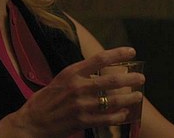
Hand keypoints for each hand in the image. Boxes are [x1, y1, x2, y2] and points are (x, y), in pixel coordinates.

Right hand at [0, 46, 144, 137]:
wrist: (32, 122)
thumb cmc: (45, 100)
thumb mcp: (60, 80)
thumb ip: (78, 76)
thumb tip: (97, 72)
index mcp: (71, 72)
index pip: (100, 59)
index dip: (118, 53)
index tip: (131, 51)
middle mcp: (77, 87)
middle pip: (111, 80)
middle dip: (130, 78)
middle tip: (141, 78)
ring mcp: (80, 105)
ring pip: (112, 100)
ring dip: (128, 98)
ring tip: (138, 96)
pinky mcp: (82, 121)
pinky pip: (106, 118)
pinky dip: (118, 116)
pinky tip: (125, 114)